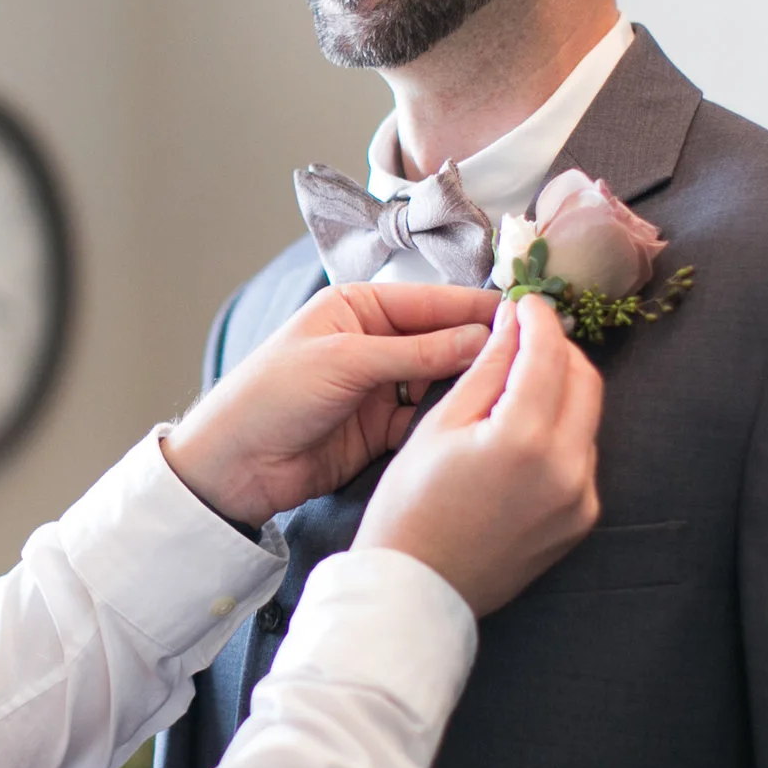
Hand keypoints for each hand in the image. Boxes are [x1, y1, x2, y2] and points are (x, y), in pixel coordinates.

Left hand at [163, 282, 504, 526]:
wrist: (233, 465)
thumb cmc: (272, 396)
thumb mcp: (345, 362)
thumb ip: (416, 351)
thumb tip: (482, 338)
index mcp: (358, 307)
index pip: (432, 301)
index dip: (478, 310)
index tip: (527, 317)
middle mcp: (373, 341)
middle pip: (442, 341)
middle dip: (482, 350)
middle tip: (534, 359)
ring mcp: (378, 387)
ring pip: (440, 382)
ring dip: (470, 388)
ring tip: (515, 393)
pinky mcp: (380, 429)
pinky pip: (426, 419)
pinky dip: (449, 421)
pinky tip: (480, 424)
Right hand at [354, 294, 602, 615]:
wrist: (417, 589)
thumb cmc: (411, 507)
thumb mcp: (439, 426)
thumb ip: (487, 370)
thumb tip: (513, 325)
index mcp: (524, 439)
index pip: (549, 354)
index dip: (539, 319)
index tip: (527, 303)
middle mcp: (567, 469)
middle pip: (585, 380)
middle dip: (559, 350)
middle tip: (526, 338)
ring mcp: (580, 498)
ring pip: (587, 418)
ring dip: (561, 391)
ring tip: (518, 387)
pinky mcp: (581, 520)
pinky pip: (582, 457)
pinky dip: (561, 433)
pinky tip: (524, 436)